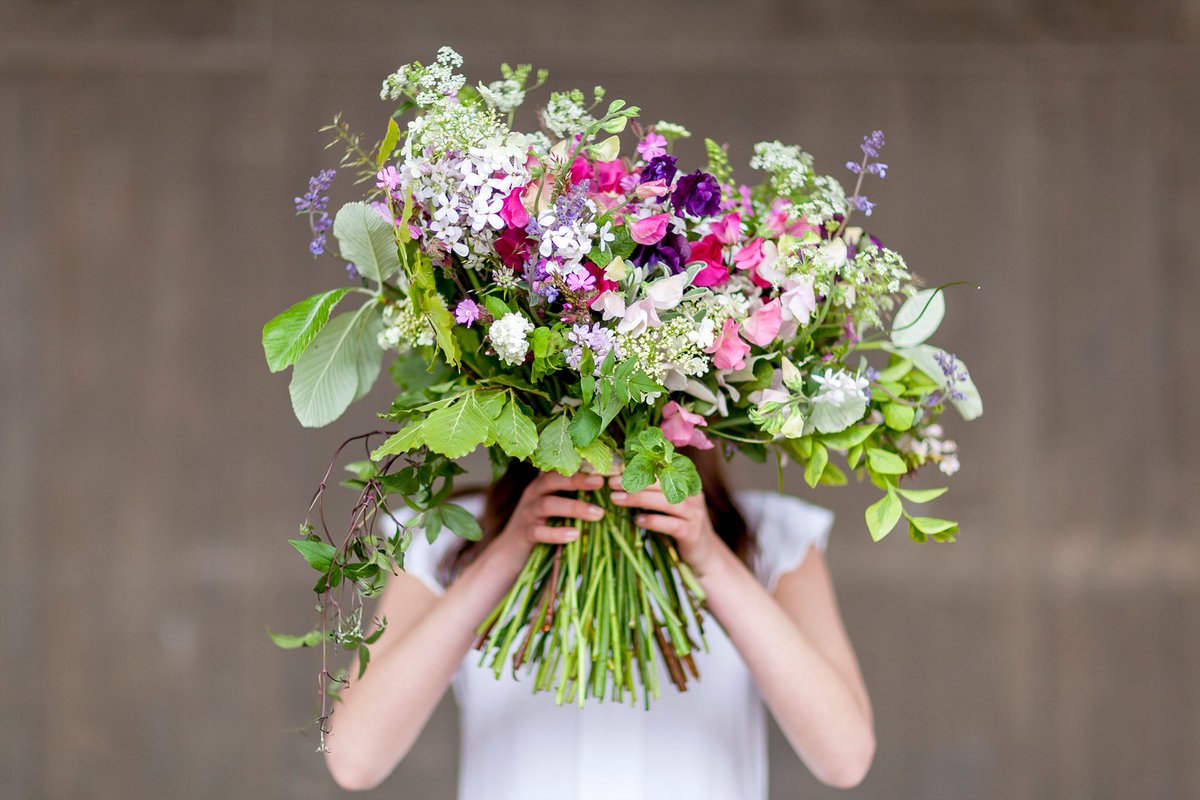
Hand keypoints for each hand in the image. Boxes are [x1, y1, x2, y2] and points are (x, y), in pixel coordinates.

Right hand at [497, 471, 606, 551]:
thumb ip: (572, 495)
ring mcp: (527, 513)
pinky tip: (574, 535)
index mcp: (543, 484)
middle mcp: (533, 493)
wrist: (509, 553)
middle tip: (600, 482)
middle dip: (577, 480)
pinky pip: (539, 531)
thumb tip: (607, 489)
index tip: (602, 464)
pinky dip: (556, 533)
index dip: (579, 465)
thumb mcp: (554, 505)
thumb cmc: (541, 526)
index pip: (559, 468)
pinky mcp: (524, 533)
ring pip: (548, 504)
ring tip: (599, 514)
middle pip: (552, 480)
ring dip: (575, 508)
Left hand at [607, 475, 724, 575]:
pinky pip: (671, 524)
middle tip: (612, 483)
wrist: (704, 552)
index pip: (661, 470)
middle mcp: (692, 495)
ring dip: (638, 499)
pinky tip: (638, 520)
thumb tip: (621, 480)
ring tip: (616, 499)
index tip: (616, 470)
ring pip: (665, 502)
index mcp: (686, 483)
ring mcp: (694, 514)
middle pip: (662, 482)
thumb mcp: (668, 504)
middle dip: (635, 482)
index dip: (638, 468)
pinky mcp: (692, 532)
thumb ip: (652, 491)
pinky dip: (653, 521)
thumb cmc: (680, 524)